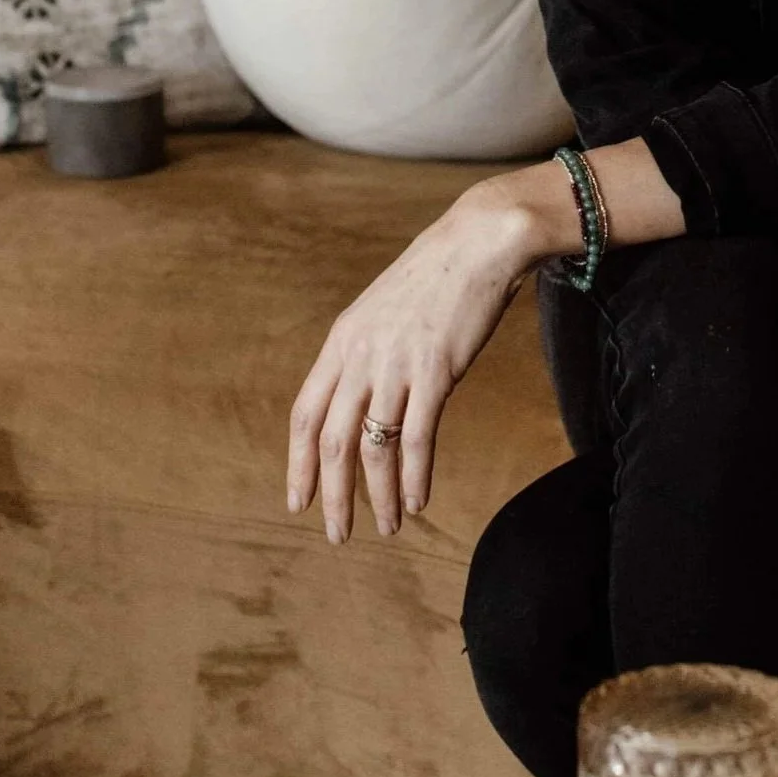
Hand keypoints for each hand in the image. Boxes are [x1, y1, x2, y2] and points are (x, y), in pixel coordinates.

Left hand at [287, 166, 565, 543]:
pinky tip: (418, 501)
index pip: (305, 415)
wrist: (479, 241)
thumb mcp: (382, 312)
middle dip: (332, 495)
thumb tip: (360, 399)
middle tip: (337, 535)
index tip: (298, 501)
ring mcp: (396, 363)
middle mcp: (360, 355)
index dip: (298, 464)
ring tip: (388, 527)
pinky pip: (417, 438)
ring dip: (378, 496)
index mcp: (341, 341)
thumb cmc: (436, 278)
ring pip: (374, 448)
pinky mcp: (436, 370)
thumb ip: (364, 352)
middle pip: (332, 441)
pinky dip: (413, 477)